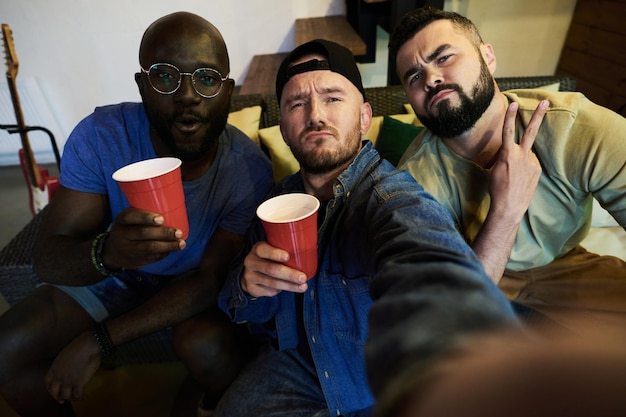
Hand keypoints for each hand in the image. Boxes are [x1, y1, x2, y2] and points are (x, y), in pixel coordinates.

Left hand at [45, 330, 100, 403]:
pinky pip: (77, 395)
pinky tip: (84, 396)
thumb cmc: (80, 345)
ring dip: (70, 398)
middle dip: (58, 397)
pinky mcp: (79, 383)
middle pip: (54, 392)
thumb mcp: (65, 354)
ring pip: (66, 396)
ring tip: (75, 398)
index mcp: (54, 367)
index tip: (53, 390)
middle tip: (62, 400)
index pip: (47, 382)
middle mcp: (59, 376)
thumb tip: (67, 367)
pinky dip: (80, 397)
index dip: (50, 388)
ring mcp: (68, 381)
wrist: (89, 346)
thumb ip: (63, 363)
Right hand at [104, 207, 185, 269]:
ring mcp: (127, 250)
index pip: (131, 217)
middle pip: (143, 233)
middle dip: (163, 233)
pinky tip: (173, 249)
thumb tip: (173, 207)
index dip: (146, 217)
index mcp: (121, 220)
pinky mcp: (134, 261)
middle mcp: (122, 235)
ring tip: (181, 244)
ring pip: (149, 248)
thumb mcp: (130, 219)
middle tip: (178, 232)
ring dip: (168, 246)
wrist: (112, 252)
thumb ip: (144, 213)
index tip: (161, 219)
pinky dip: (164, 253)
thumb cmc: (129, 229)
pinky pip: (152, 257)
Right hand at [241, 241, 307, 296]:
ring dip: (289, 286)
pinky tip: (289, 288)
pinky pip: (269, 291)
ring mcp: (250, 276)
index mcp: (257, 249)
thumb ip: (285, 249)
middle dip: (289, 275)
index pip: (263, 250)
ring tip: (303, 286)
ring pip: (272, 283)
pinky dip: (281, 290)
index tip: (288, 256)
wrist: (251, 272)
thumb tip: (311, 247)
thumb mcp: (272, 250)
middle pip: (271, 269)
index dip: (275, 253)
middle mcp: (251, 262)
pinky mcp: (252, 288)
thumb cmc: (269, 258)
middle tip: (303, 277)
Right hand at [488, 100, 548, 221]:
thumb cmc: (497, 188)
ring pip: (527, 153)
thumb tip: (511, 153)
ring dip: (521, 159)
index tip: (513, 104)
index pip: (507, 131)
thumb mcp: (494, 169)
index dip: (509, 117)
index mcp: (507, 154)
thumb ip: (504, 157)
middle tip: (545, 102)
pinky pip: (531, 163)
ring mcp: (532, 163)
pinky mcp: (538, 170)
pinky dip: (525, 167)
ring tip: (513, 175)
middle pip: (531, 131)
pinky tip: (519, 178)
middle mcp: (522, 156)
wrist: (509, 206)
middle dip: (538, 115)